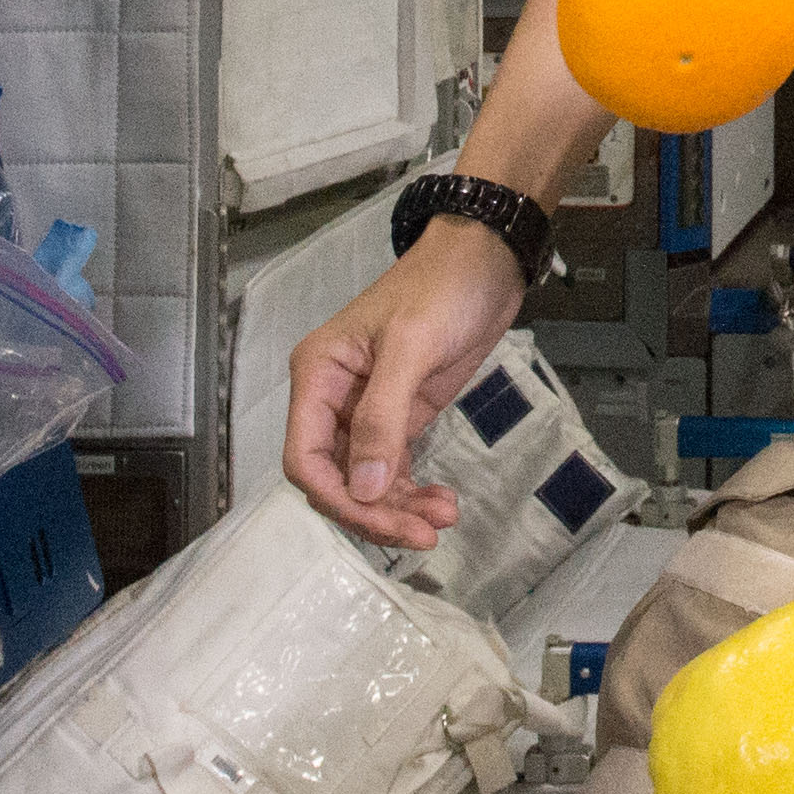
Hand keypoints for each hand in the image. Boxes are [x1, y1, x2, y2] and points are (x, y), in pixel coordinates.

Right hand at [284, 224, 526, 549]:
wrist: (488, 260)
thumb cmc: (443, 288)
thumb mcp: (411, 347)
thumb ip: (383, 417)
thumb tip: (363, 488)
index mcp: (319, 376)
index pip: (305, 457)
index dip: (336, 497)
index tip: (378, 517)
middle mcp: (334, 398)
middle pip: (336, 478)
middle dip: (374, 511)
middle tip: (422, 534)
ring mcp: (369, 410)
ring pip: (367, 481)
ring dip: (398, 507)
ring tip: (442, 519)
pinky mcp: (403, 416)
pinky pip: (394, 468)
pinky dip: (413, 491)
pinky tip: (442, 503)